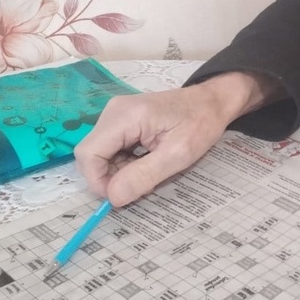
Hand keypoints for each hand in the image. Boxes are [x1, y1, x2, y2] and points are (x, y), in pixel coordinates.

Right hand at [74, 71, 276, 206]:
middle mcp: (113, 111)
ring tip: (149, 173)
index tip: (120, 196)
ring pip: (100, 154)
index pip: (88, 153)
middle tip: (142, 185)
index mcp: (125, 116)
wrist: (211, 101)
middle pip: (91, 154)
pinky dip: (123, 162)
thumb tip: (113, 198)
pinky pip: (110, 148)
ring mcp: (116, 114)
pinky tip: (146, 162)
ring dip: (118, 171)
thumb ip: (144, 175)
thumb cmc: (200, 123)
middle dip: (110, 177)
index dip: (97, 181)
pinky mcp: (121, 120)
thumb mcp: (178, 154)